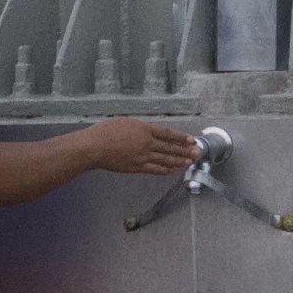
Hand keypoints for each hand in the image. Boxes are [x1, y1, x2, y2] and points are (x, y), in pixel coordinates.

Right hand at [87, 117, 201, 175]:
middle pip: (171, 148)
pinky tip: (173, 170)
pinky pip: (155, 169)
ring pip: (166, 159)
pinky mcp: (137, 167)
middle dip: (185, 150)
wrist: (94, 147)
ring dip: (179, 161)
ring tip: (190, 161)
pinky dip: (166, 169)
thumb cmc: (106, 131)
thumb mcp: (126, 122)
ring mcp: (143, 157)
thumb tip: (149, 130)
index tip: (191, 139)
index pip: (168, 134)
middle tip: (197, 152)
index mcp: (145, 129)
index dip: (181, 137)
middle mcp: (147, 143)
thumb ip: (140, 126)